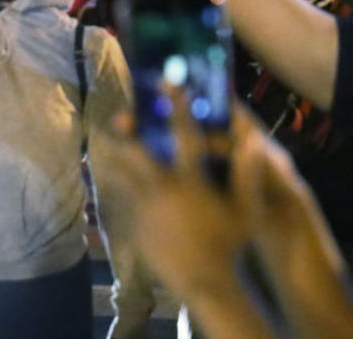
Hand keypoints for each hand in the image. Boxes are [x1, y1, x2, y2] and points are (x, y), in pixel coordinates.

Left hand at [110, 91, 256, 299]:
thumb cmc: (229, 244)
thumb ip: (248, 176)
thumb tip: (254, 143)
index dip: (175, 104)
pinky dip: (116, 186)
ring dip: (116, 156)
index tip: (166, 81)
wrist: (205, 281)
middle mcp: (164, 188)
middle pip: (136, 150)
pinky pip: (120, 197)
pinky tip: (112, 176)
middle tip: (120, 116)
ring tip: (108, 142)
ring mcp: (145, 206)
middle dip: (127, 132)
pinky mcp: (134, 222)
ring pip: (121, 171)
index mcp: (192, 180)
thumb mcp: (245, 211)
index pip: (183, 133)